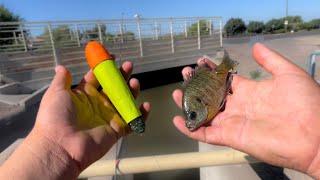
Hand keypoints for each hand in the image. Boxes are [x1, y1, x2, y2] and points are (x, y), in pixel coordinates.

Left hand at [0, 61, 149, 179]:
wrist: (60, 145)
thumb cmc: (56, 118)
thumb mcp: (56, 94)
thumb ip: (61, 80)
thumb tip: (61, 67)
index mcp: (84, 95)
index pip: (97, 78)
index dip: (105, 68)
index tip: (112, 57)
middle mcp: (98, 105)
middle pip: (114, 88)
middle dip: (122, 76)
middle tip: (128, 66)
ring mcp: (108, 117)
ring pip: (125, 102)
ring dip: (132, 92)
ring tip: (135, 82)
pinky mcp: (117, 130)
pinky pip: (132, 122)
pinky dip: (141, 115)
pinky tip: (146, 105)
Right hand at [172, 43, 319, 177]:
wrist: (315, 135)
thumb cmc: (307, 103)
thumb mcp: (289, 74)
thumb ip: (270, 60)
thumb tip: (256, 46)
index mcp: (250, 91)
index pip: (225, 79)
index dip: (212, 70)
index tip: (201, 61)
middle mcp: (238, 106)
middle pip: (211, 95)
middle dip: (197, 85)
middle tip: (185, 74)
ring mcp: (233, 122)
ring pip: (204, 114)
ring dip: (189, 105)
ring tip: (176, 94)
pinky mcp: (230, 137)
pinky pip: (205, 134)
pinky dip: (190, 129)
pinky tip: (178, 120)